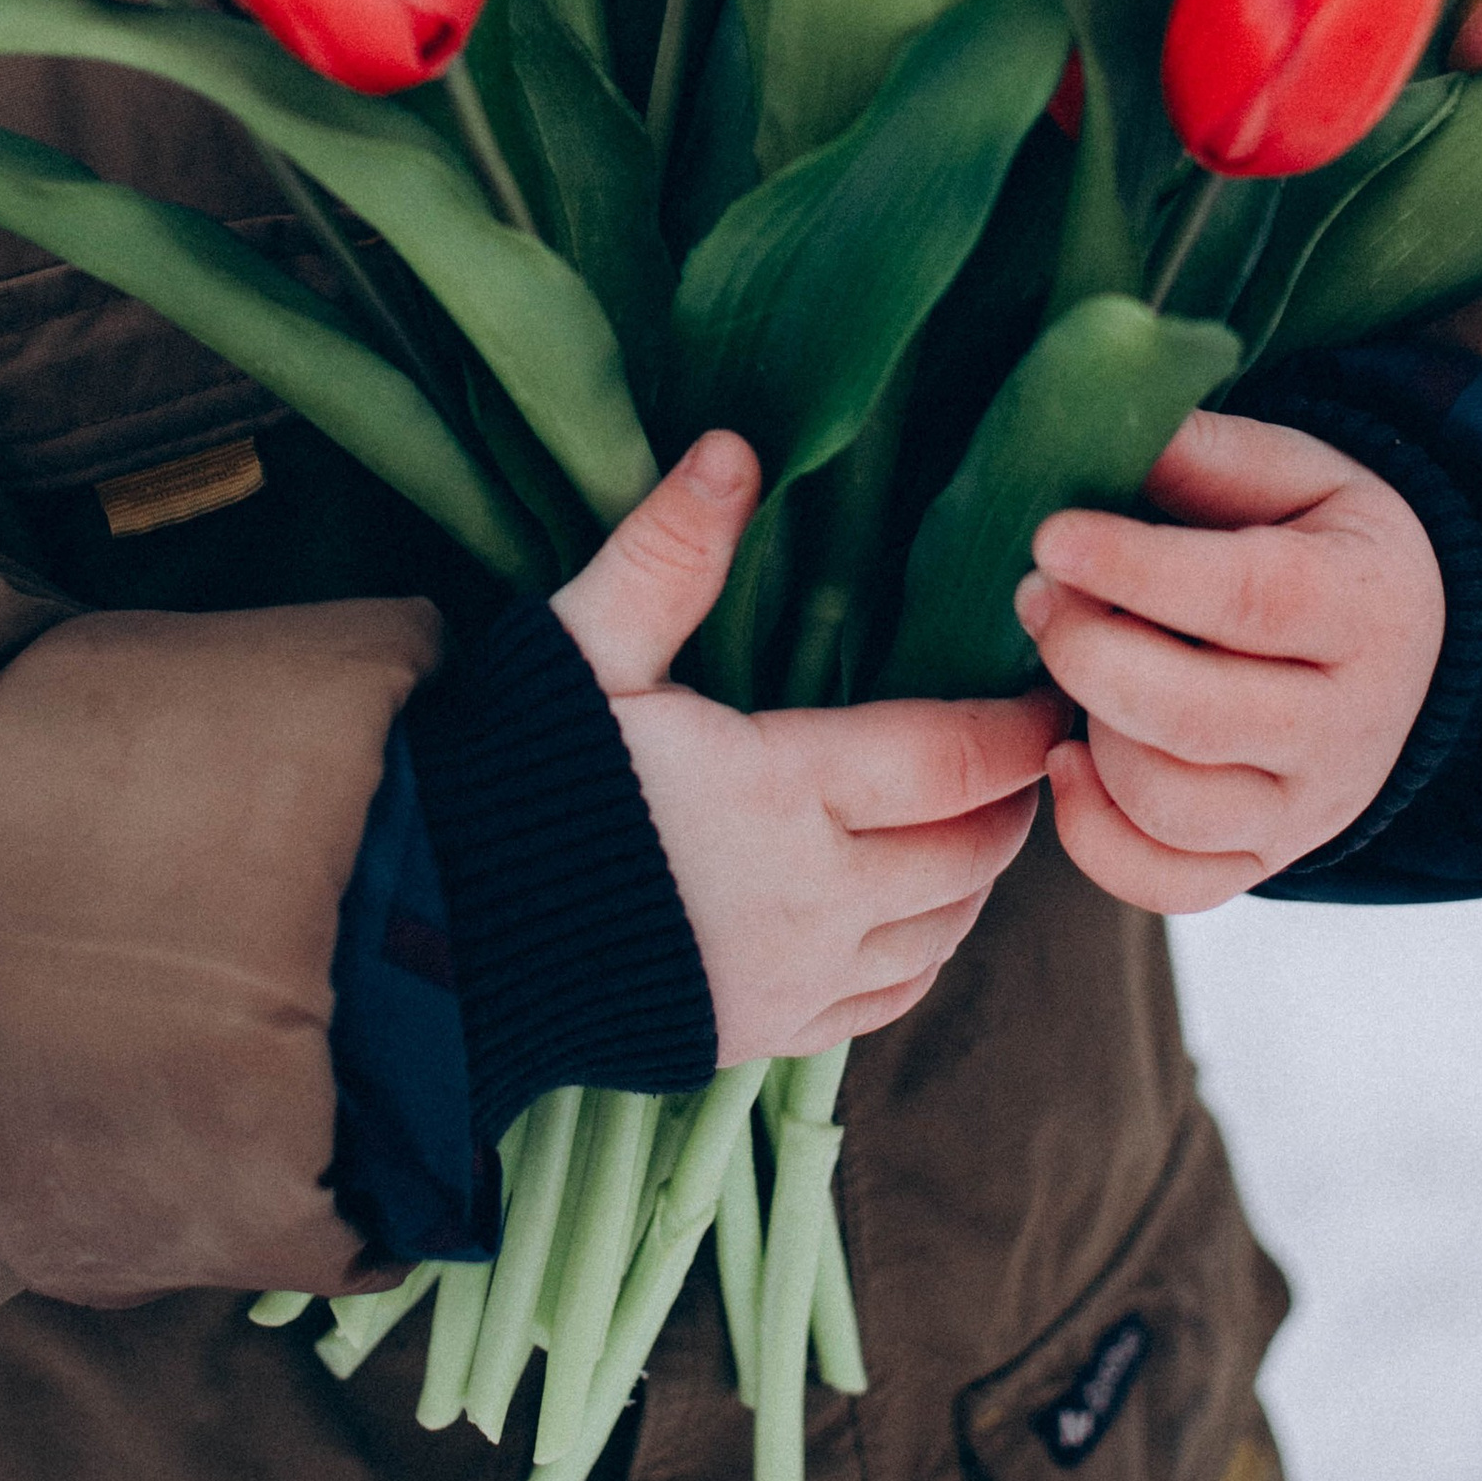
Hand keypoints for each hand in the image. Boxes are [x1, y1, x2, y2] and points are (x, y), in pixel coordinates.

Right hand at [554, 434, 1060, 1062]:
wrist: (434, 936)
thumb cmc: (510, 777)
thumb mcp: (583, 650)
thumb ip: (668, 554)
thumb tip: (735, 447)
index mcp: (780, 794)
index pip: (954, 762)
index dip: (1016, 726)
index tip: (1047, 688)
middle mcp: (810, 900)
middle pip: (970, 853)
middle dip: (1012, 798)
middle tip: (1024, 743)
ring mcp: (791, 981)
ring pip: (944, 932)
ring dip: (975, 874)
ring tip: (975, 812)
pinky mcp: (760, 1033)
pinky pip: (890, 997)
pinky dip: (927, 947)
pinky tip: (914, 906)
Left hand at [1019, 409, 1442, 914]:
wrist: (1400, 645)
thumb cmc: (1320, 539)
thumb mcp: (1295, 472)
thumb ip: (1208, 455)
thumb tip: (1104, 427)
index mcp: (1365, 607)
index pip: (1247, 600)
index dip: (1137, 572)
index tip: (1050, 536)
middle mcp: (1348, 725)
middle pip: (1196, 717)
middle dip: (1087, 655)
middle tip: (1032, 596)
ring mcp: (1308, 808)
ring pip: (1170, 804)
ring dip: (1089, 734)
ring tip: (1065, 667)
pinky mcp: (1265, 860)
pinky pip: (1165, 883)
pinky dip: (1093, 833)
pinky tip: (1067, 755)